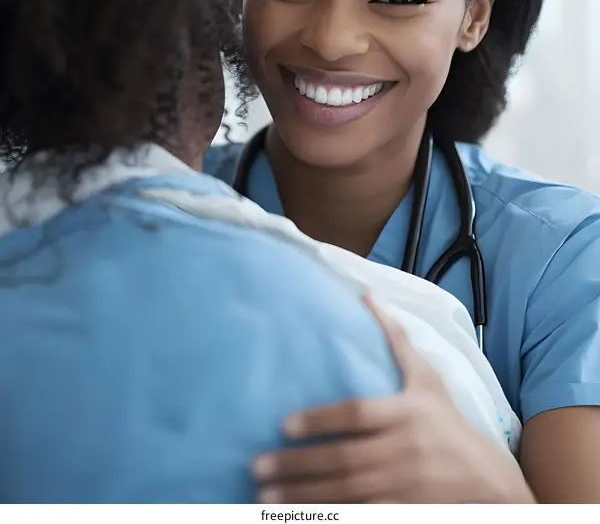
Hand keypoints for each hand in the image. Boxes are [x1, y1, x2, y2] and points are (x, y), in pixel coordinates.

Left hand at [253, 295, 533, 502]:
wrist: (491, 486)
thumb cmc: (449, 424)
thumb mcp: (428, 378)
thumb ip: (396, 339)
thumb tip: (367, 296)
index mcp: (407, 413)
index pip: (358, 415)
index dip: (321, 419)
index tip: (284, 424)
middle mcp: (404, 450)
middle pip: (345, 459)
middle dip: (298, 465)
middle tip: (257, 466)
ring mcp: (405, 488)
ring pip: (347, 493)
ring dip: (303, 496)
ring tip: (264, 495)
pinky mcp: (405, 513)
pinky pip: (361, 517)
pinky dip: (332, 516)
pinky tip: (299, 517)